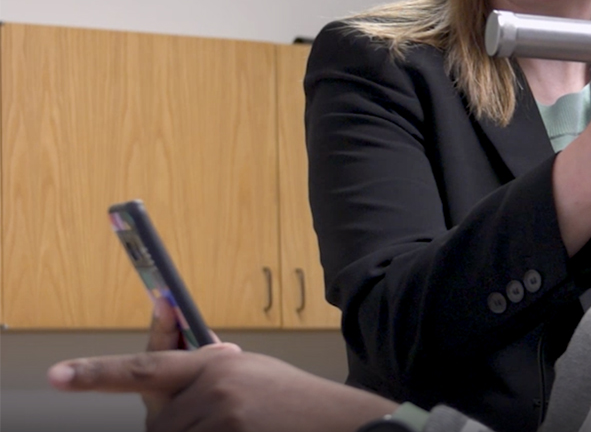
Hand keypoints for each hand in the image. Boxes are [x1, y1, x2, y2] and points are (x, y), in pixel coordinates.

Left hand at [48, 346, 397, 431]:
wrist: (336, 419)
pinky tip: (241, 431)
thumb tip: (176, 361)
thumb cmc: (291, 398)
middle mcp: (212, 388)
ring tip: (238, 426)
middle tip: (210, 420)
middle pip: (158, 423)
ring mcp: (222, 419)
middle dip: (175, 425)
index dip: (98, 373)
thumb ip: (209, 369)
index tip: (60, 375)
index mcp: (214, 363)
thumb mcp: (249, 371)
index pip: (146, 367)